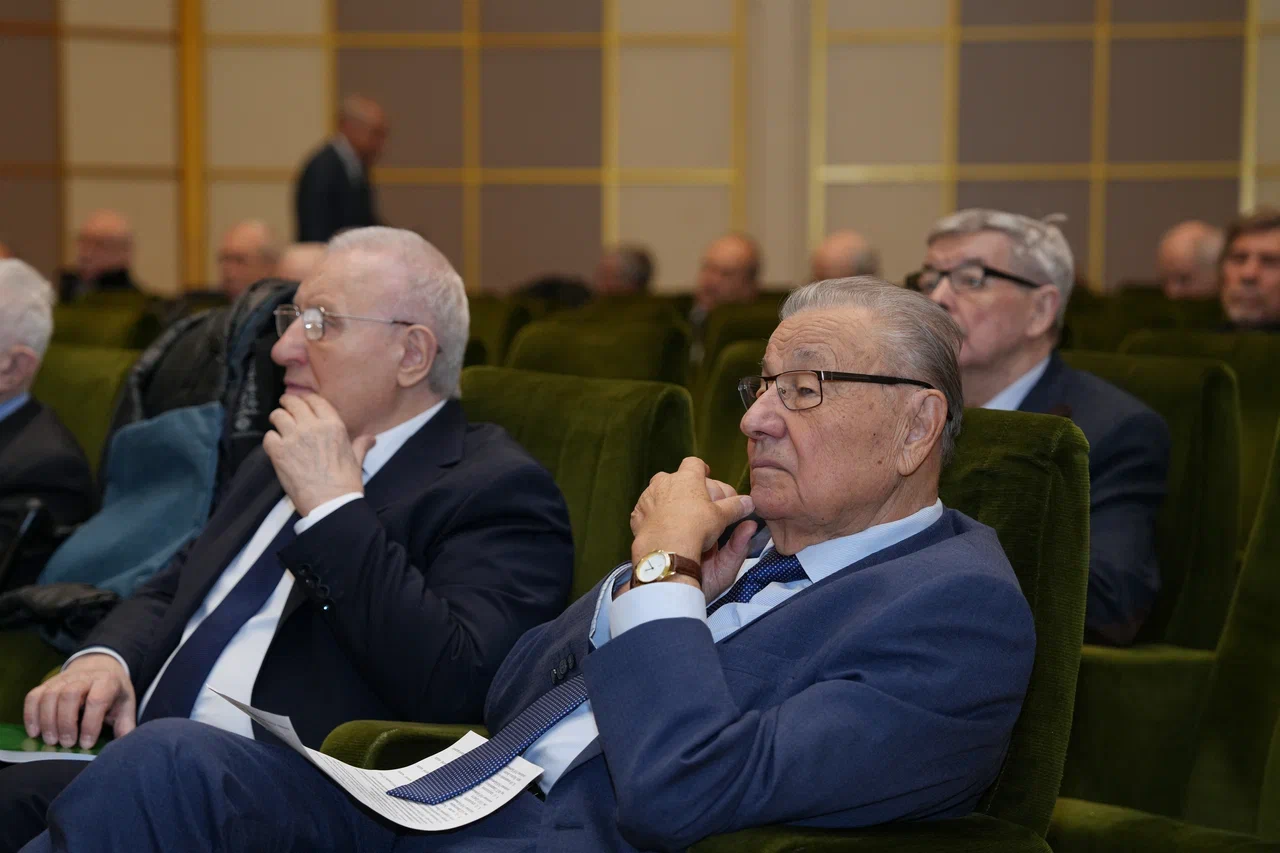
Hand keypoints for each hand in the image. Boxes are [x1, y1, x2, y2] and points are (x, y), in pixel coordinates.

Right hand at [23, 653, 135, 748]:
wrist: (100, 667)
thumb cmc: (113, 692)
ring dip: (47, 721)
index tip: (86, 744)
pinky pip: (33, 696)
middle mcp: (84, 677)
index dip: (90, 724)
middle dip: (66, 722)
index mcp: (107, 681)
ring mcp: (63, 678)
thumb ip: (125, 724)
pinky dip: (31, 715)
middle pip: (70, 695)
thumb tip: (123, 746)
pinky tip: (34, 732)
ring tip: (51, 741)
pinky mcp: (47, 683)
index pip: (97, 700)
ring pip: (49, 695)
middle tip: (66, 744)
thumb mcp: (126, 704)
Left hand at [263, 393, 374, 516]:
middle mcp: (312, 427)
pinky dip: (270, 439)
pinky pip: (269, 437)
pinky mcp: (279, 453)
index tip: (301, 399)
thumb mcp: (357, 460)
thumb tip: (370, 439)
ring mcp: (294, 438)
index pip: (315, 400)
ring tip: (277, 423)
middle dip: (288, 402)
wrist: (331, 504)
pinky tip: (275, 445)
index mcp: (333, 425)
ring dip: (277, 419)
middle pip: (293, 403)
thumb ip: (361, 445)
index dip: (305, 397)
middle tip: (284, 404)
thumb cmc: (346, 484)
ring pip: (278, 416)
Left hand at [629, 457, 754, 594]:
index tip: (705, 475)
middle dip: (681, 486)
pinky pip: (646, 511)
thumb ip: (735, 507)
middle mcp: (664, 482)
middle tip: (691, 502)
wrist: (666, 549)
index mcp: (686, 478)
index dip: (701, 469)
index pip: (694, 464)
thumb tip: (749, 502)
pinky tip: (661, 528)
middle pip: (673, 478)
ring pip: (657, 493)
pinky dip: (653, 516)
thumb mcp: (721, 517)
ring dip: (665, 501)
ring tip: (676, 518)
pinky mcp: (637, 515)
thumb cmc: (696, 528)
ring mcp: (647, 497)